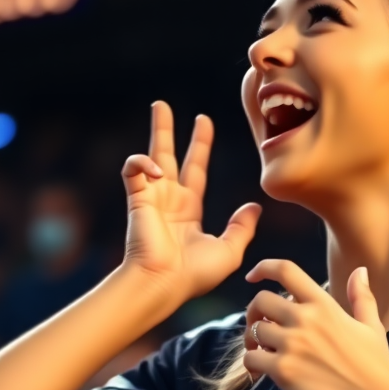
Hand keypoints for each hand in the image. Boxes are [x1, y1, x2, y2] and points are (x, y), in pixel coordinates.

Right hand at [121, 101, 261, 301]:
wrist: (164, 283)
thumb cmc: (194, 274)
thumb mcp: (229, 251)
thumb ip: (242, 228)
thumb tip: (255, 206)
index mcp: (189, 210)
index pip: (196, 171)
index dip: (200, 146)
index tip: (204, 123)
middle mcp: (169, 200)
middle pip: (169, 156)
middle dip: (167, 131)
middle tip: (163, 106)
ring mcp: (152, 197)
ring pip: (149, 155)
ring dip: (157, 131)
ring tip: (161, 106)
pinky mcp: (137, 197)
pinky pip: (133, 169)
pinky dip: (142, 162)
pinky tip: (157, 170)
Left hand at [242, 260, 388, 389]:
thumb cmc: (375, 367)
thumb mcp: (372, 326)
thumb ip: (361, 297)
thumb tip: (360, 271)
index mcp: (324, 305)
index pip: (286, 271)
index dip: (264, 268)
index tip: (253, 276)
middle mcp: (304, 319)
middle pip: (260, 300)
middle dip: (254, 312)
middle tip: (259, 326)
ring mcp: (291, 344)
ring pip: (254, 331)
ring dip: (253, 340)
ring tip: (263, 351)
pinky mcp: (282, 370)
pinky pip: (251, 358)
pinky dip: (251, 363)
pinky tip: (260, 371)